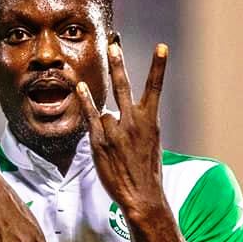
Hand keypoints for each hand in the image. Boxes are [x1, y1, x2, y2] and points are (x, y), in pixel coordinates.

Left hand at [76, 42, 168, 217]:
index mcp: (151, 121)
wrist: (142, 196)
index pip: (155, 87)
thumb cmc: (147, 171)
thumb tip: (116, 113)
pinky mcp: (100, 142)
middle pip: (124, 87)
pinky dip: (86, 102)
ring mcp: (116, 131)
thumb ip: (139, 124)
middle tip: (113, 45)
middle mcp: (133, 122)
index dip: (158, 66)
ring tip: (117, 149)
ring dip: (108, 128)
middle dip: (118, 65)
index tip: (162, 46)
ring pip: (106, 114)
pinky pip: (91, 116)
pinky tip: (80, 87)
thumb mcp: (152, 143)